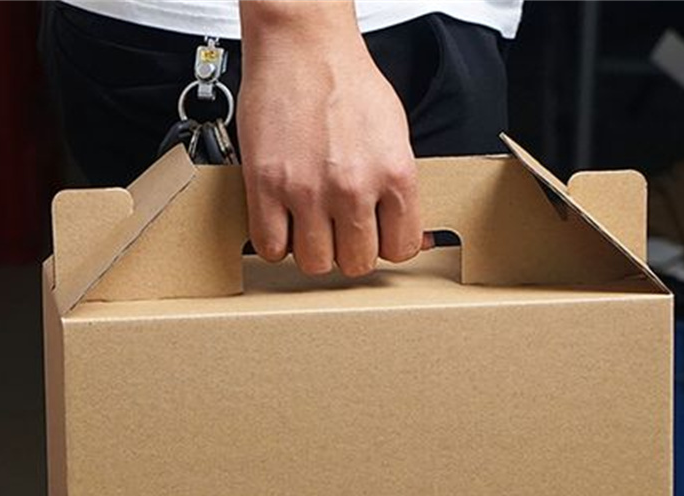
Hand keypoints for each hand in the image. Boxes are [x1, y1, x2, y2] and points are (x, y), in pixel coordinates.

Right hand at [237, 0, 424, 276]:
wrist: (303, 45)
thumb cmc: (347, 83)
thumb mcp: (396, 136)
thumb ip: (401, 191)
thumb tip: (417, 236)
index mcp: (395, 174)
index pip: (401, 249)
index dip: (386, 246)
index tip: (375, 237)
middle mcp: (354, 186)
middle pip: (356, 263)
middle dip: (348, 251)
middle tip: (340, 230)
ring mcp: (308, 189)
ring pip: (315, 264)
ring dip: (313, 250)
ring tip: (310, 225)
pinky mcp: (266, 185)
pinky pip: (272, 247)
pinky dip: (276, 243)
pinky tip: (282, 223)